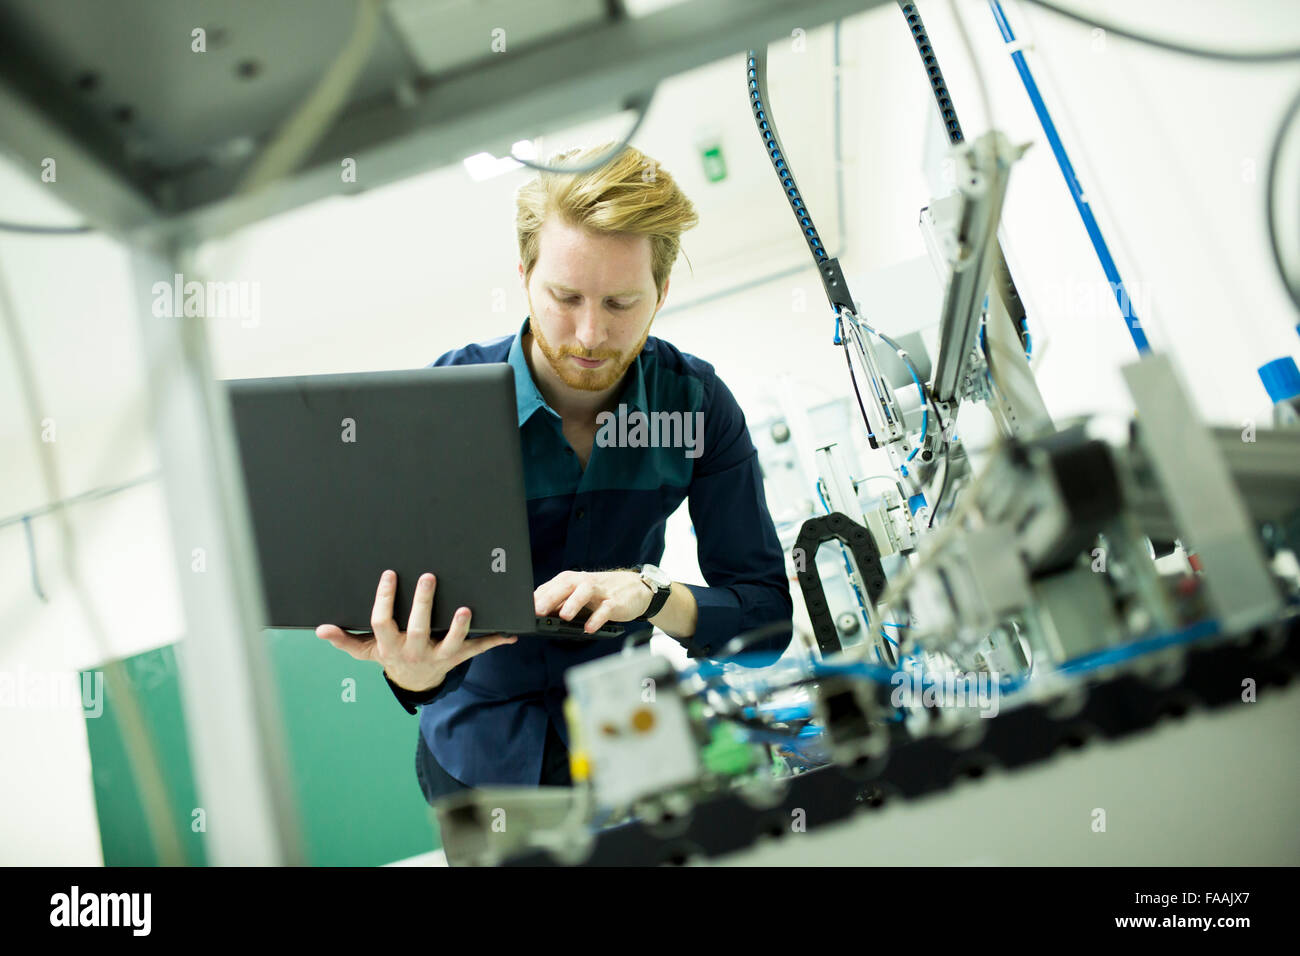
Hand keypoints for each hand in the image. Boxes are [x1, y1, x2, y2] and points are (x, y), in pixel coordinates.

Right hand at [315, 570, 516, 691]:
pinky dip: (496, 640)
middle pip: (418, 628)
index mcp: (390, 646)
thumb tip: (320, 630)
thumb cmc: (390, 656)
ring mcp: (439, 655)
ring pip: (451, 642)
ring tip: (466, 609)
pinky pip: (478, 649)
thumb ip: (345, 640)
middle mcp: (415, 651)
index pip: (383, 622)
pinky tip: (511, 633)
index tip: (390, 574)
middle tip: (429, 577)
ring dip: (460, 627)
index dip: (385, 599)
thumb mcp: (366, 651)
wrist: (415, 682)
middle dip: (424, 604)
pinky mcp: (459, 657)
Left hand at [534, 569, 655, 634]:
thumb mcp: (577, 596)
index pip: (551, 586)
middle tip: (538, 610)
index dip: (536, 597)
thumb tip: (536, 613)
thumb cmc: (601, 594)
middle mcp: (584, 583)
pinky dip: (597, 618)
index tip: (523, 609)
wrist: (635, 588)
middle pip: (565, 585)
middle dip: (550, 597)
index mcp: (572, 581)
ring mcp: (600, 591)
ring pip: (585, 592)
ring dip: (573, 603)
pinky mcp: (615, 602)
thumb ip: (559, 602)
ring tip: (564, 616)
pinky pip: (605, 609)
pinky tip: (589, 628)